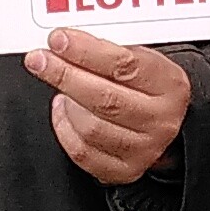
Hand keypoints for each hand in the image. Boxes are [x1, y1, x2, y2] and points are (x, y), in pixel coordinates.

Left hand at [30, 28, 192, 185]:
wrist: (163, 124)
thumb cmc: (146, 87)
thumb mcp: (142, 59)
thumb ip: (109, 49)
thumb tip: (66, 42)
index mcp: (169, 84)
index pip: (124, 65)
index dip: (86, 51)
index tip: (59, 40)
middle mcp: (161, 119)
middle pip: (104, 98)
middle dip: (64, 75)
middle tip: (39, 60)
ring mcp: (144, 148)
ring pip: (90, 127)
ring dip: (67, 104)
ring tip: (62, 88)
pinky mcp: (125, 171)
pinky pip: (83, 152)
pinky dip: (65, 128)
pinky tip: (64, 111)